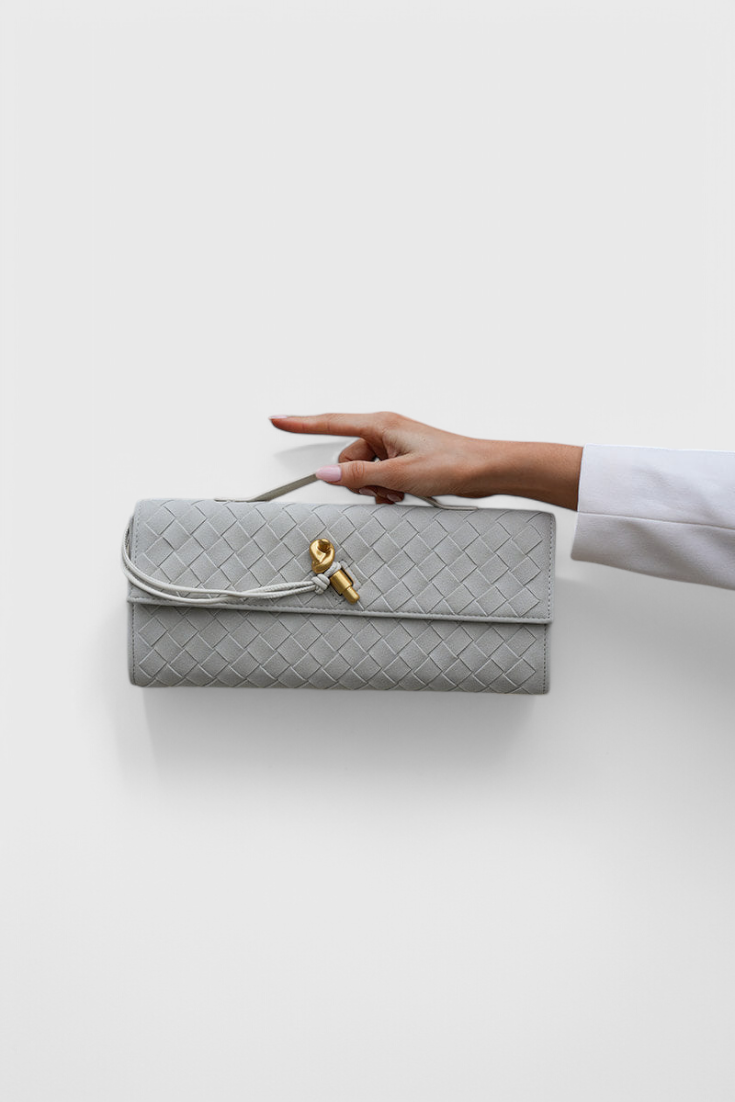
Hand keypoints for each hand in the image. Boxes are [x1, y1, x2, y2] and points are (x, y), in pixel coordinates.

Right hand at [270, 411, 581, 509]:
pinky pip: (380, 478)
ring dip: (378, 487)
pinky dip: (388, 489)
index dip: (300, 423)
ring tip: (404, 490)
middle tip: (388, 486)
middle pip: (348, 458)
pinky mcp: (404, 460)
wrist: (485, 469)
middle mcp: (385, 431)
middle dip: (361, 479)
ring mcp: (394, 446)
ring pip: (364, 473)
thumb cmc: (452, 463)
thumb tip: (329, 473)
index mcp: (380, 424)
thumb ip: (359, 475)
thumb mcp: (400, 474)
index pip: (330, 423)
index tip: (276, 419)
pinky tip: (407, 493)